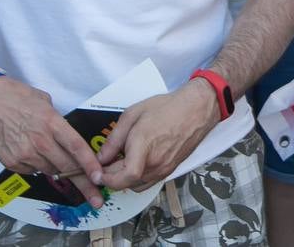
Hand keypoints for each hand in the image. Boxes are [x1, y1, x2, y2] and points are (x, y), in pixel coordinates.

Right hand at [0, 77, 107, 207]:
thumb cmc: (13, 94)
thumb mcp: (43, 101)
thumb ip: (57, 121)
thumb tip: (65, 135)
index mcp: (51, 122)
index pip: (76, 148)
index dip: (90, 165)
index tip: (100, 178)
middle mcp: (39, 141)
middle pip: (67, 167)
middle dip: (84, 184)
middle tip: (95, 198)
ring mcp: (24, 154)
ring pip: (50, 170)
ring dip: (57, 168)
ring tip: (54, 158)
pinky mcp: (11, 162)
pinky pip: (32, 170)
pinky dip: (37, 165)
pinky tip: (31, 152)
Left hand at [95, 81, 220, 190]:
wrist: (196, 110)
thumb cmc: (166, 108)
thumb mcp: (133, 114)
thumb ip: (114, 139)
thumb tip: (102, 157)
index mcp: (144, 147)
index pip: (123, 178)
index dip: (106, 180)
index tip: (97, 174)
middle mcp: (156, 163)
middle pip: (127, 183)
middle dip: (111, 177)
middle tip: (104, 163)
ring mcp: (165, 169)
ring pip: (137, 185)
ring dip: (124, 179)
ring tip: (120, 161)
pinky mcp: (170, 170)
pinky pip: (148, 181)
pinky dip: (137, 177)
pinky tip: (135, 161)